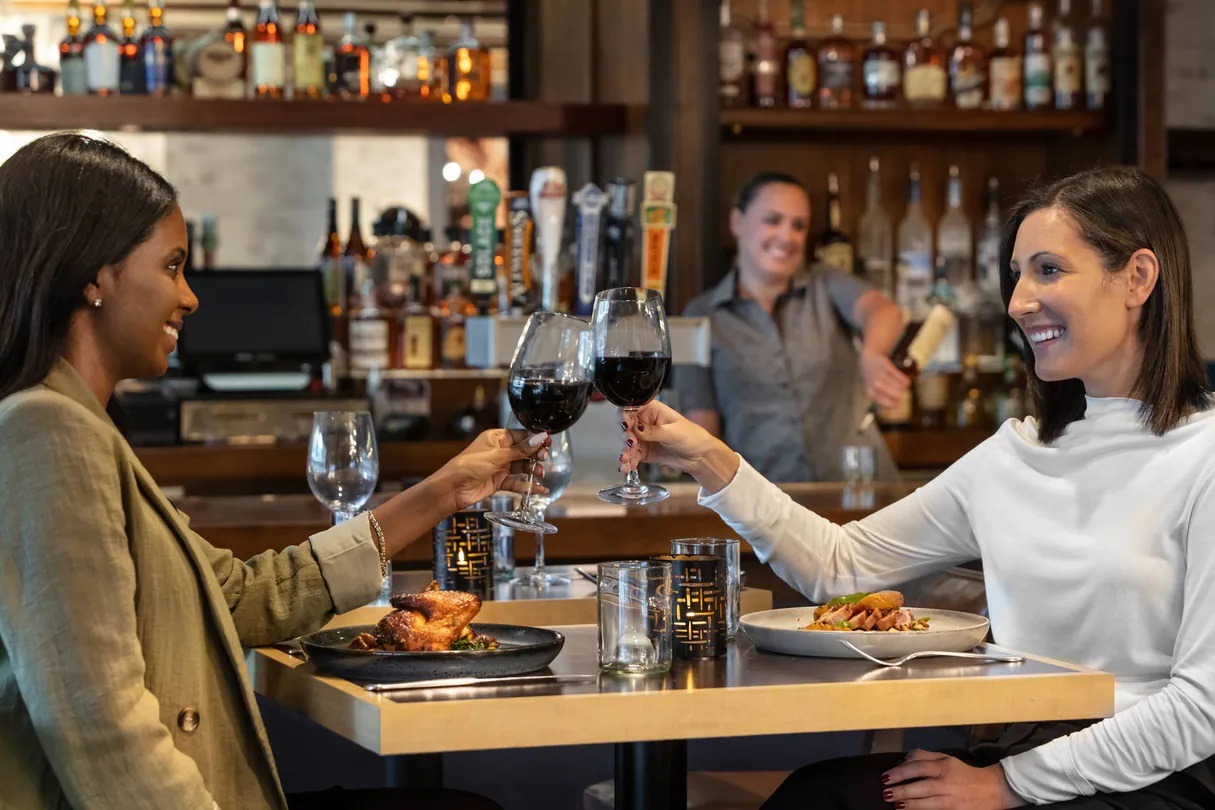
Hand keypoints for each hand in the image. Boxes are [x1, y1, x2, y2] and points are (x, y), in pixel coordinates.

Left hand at [434, 429, 549, 512]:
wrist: (453, 489)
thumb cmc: (468, 466)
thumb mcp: (497, 456)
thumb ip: (520, 450)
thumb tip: (539, 438)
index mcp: (496, 438)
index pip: (520, 435)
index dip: (534, 438)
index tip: (548, 441)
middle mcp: (499, 451)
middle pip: (524, 451)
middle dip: (535, 454)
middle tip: (544, 457)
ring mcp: (500, 467)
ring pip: (522, 466)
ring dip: (532, 470)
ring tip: (540, 473)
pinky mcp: (499, 482)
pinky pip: (517, 482)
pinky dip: (527, 485)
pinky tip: (537, 489)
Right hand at [618, 401, 738, 493]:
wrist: (700, 457)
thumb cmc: (691, 437)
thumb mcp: (673, 432)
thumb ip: (653, 431)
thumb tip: (635, 428)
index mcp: (653, 410)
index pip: (633, 407)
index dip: (626, 415)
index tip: (626, 425)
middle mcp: (645, 422)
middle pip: (626, 425)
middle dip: (625, 434)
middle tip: (630, 443)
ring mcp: (643, 438)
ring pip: (627, 442)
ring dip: (625, 450)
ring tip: (626, 458)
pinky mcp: (644, 452)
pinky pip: (632, 455)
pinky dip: (628, 461)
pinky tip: (627, 467)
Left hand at [860, 350, 910, 409]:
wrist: (868, 361)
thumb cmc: (873, 379)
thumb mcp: (873, 391)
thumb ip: (882, 400)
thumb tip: (895, 407)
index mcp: (872, 394)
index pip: (889, 404)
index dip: (896, 404)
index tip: (898, 402)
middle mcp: (876, 385)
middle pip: (897, 395)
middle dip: (901, 395)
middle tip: (901, 393)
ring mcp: (881, 375)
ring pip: (900, 386)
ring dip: (904, 388)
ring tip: (903, 387)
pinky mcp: (887, 367)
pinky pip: (902, 378)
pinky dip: (906, 381)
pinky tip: (906, 382)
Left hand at [881, 751, 1021, 809]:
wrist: (992, 789)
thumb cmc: (964, 773)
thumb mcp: (946, 758)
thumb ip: (925, 756)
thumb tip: (904, 758)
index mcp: (944, 766)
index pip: (917, 767)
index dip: (899, 772)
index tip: (885, 776)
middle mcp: (947, 783)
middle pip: (920, 787)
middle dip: (901, 790)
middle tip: (886, 792)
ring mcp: (951, 800)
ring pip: (926, 803)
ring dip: (909, 804)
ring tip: (895, 804)